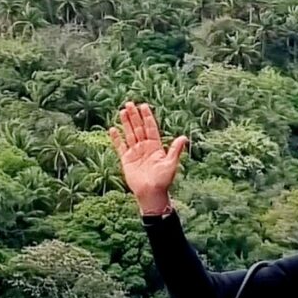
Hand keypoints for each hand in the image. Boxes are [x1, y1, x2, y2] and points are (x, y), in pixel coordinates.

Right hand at [106, 102, 188, 217]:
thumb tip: (184, 137)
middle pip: (138, 128)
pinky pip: (120, 146)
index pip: (151, 128)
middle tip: (130, 103)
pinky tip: (112, 129)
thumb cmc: (163, 181)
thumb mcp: (171, 164)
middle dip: (134, 116)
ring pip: (129, 134)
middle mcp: (145, 147)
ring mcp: (135, 152)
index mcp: (156, 146)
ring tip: (122, 110)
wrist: (151, 194)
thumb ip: (175, 150)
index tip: (144, 105)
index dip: (147, 117)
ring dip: (126, 123)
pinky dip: (116, 138)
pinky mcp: (126, 159)